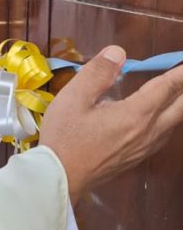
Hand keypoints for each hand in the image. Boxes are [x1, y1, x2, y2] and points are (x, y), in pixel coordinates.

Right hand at [39, 45, 182, 202]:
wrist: (59, 177)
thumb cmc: (65, 136)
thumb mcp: (74, 98)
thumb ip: (98, 72)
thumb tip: (118, 52)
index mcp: (135, 114)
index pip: (166, 87)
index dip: (180, 72)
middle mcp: (147, 132)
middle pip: (180, 107)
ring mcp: (144, 148)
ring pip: (174, 124)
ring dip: (179, 106)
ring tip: (178, 94)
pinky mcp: (137, 158)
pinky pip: (163, 136)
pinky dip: (169, 121)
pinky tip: (161, 119)